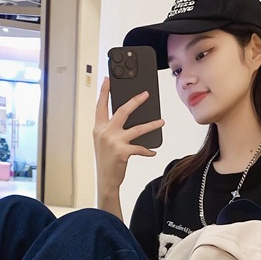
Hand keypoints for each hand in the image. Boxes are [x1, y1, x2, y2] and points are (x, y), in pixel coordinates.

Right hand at [93, 78, 162, 196]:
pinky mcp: (123, 151)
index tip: (107, 79)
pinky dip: (147, 150)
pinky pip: (140, 147)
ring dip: (152, 125)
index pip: (101, 106)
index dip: (104, 92)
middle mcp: (105, 132)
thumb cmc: (106, 160)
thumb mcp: (103, 141)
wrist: (105, 179)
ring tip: (161, 122)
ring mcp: (114, 141)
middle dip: (136, 101)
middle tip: (146, 94)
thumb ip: (110, 128)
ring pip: (137, 128)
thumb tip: (126, 118)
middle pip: (123, 111)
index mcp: (98, 127)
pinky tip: (152, 151)